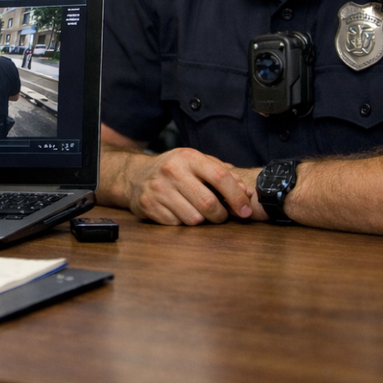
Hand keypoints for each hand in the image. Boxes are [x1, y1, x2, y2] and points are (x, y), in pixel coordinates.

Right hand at [123, 147, 253, 225]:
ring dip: (202, 221)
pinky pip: (176, 224)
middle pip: (208, 203)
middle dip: (220, 215)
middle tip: (221, 215)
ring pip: (193, 218)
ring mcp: (158, 189)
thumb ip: (223, 174)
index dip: (237, 197)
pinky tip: (179, 212)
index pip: (220, 177)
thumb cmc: (175, 170)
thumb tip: (245, 192)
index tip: (246, 210)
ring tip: (198, 212)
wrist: (136, 175)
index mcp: (189, 157)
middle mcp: (172, 171)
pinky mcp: (148, 205)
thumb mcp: (197, 163)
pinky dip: (183, 222)